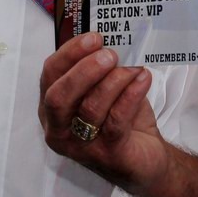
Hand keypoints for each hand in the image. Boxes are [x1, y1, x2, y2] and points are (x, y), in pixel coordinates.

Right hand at [38, 32, 169, 194]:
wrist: (147, 159)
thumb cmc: (120, 119)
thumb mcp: (104, 90)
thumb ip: (100, 69)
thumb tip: (113, 39)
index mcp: (52, 107)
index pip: (50, 75)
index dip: (69, 53)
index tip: (94, 37)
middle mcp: (58, 128)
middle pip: (58, 96)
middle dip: (84, 70)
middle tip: (109, 54)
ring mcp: (81, 146)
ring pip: (90, 108)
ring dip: (114, 81)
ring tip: (133, 66)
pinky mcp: (108, 155)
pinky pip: (116, 121)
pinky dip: (130, 96)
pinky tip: (143, 79)